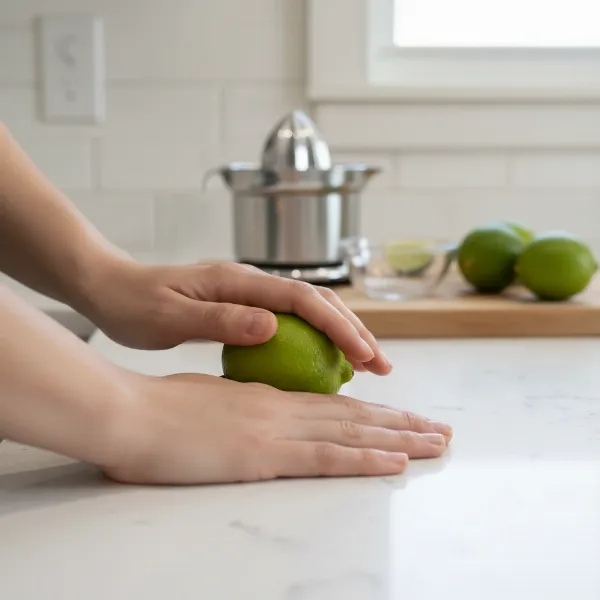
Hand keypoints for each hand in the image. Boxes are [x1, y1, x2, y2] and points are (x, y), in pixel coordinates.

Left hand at [85, 259, 391, 374]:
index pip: (301, 299)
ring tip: (365, 363)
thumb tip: (273, 326)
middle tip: (381, 365)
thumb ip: (219, 320)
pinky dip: (315, 339)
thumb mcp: (170, 316)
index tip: (362, 354)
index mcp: (237, 280)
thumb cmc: (134, 303)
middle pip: (316, 301)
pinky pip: (290, 321)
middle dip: (353, 330)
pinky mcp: (242, 306)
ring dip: (340, 333)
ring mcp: (248, 292)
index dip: (336, 326)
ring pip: (308, 311)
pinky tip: (322, 361)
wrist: (110, 287)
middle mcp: (250, 281)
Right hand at [104, 373, 451, 484]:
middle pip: (354, 416)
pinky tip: (396, 461)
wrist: (129, 412)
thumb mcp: (207, 404)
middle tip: (441, 430)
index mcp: (267, 399)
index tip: (403, 419)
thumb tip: (252, 418)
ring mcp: (275, 430)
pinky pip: (326, 457)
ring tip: (437, 443)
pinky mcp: (263, 455)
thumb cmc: (157, 411)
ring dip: (399, 439)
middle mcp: (281, 409)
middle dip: (402, 424)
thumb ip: (238, 411)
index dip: (372, 413)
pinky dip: (365, 459)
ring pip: (352, 432)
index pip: (332, 406)